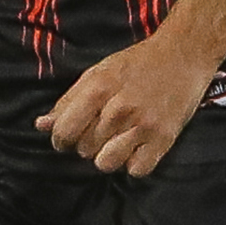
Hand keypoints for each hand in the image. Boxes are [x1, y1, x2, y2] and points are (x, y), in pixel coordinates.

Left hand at [37, 31, 216, 176]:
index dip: (61, 140)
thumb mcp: (98, 73)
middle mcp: (118, 108)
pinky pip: (136, 170)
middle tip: (103, 130)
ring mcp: (142, 125)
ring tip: (119, 140)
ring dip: (109, 156)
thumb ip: (69, 100)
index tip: (68, 138)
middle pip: (84, 150)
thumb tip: (41, 125)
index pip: (64, 131)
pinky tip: (138, 147)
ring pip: (106, 164)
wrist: (183, 54)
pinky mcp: (164, 138)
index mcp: (98, 88)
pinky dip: (135, 163)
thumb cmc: (138, 63)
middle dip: (88, 144)